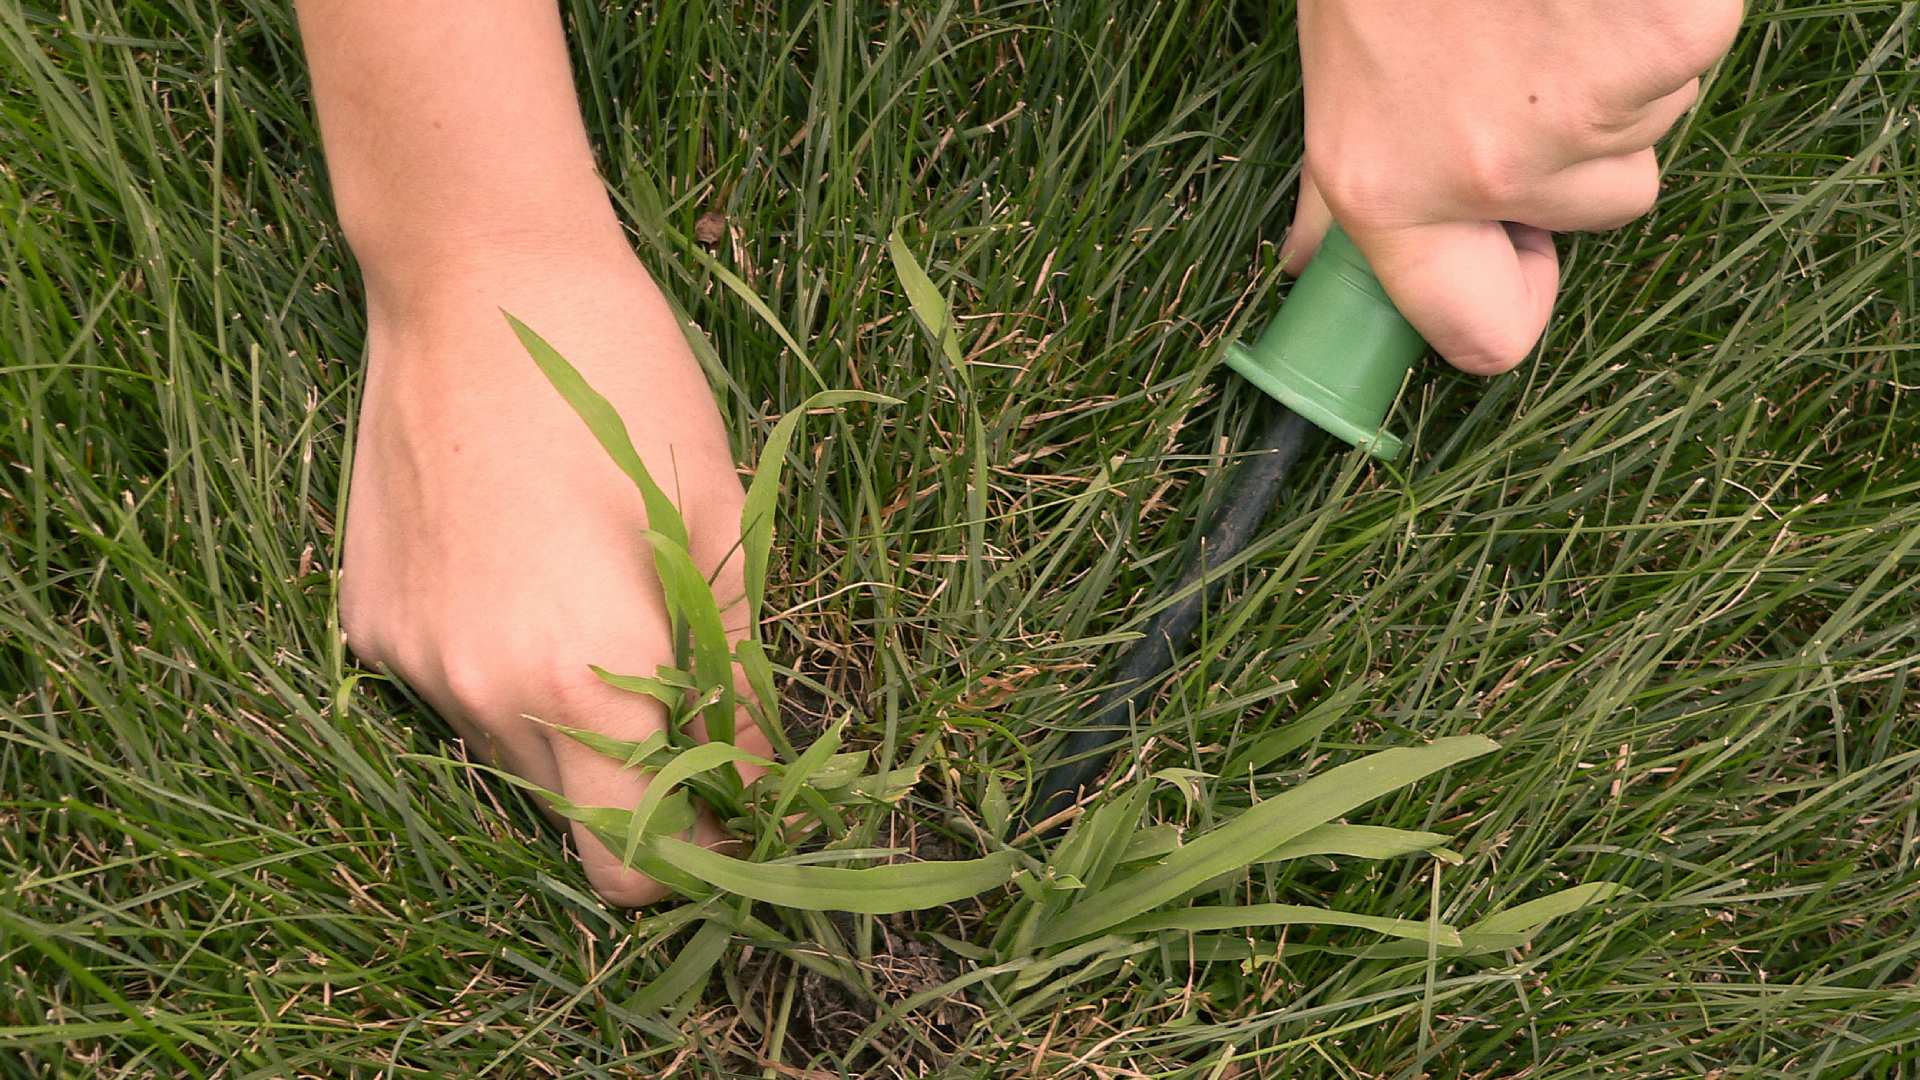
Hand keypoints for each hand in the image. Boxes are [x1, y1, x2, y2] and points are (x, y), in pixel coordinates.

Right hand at [339, 239, 769, 905]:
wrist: (475, 275)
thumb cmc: (626, 384)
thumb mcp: (717, 524)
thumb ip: (739, 674)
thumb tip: (762, 776)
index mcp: (583, 679)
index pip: (634, 864)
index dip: (697, 855)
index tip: (736, 809)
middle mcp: (480, 695)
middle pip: (573, 817)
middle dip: (640, 787)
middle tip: (689, 703)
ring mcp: (410, 660)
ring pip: (510, 755)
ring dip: (570, 724)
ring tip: (601, 606)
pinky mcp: (366, 620)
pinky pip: (452, 687)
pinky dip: (500, 666)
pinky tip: (522, 569)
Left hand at [1284, 2, 1742, 373]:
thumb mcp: (1334, 72)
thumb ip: (1334, 183)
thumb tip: (1307, 258)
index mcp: (1388, 189)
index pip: (1483, 335)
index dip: (1510, 296)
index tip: (1514, 255)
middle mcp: (1488, 172)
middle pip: (1601, 208)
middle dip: (1578, 142)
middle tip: (1523, 47)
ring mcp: (1589, 110)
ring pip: (1652, 122)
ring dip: (1618, 66)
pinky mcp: (1671, 39)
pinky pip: (1692, 51)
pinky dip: (1665, 10)